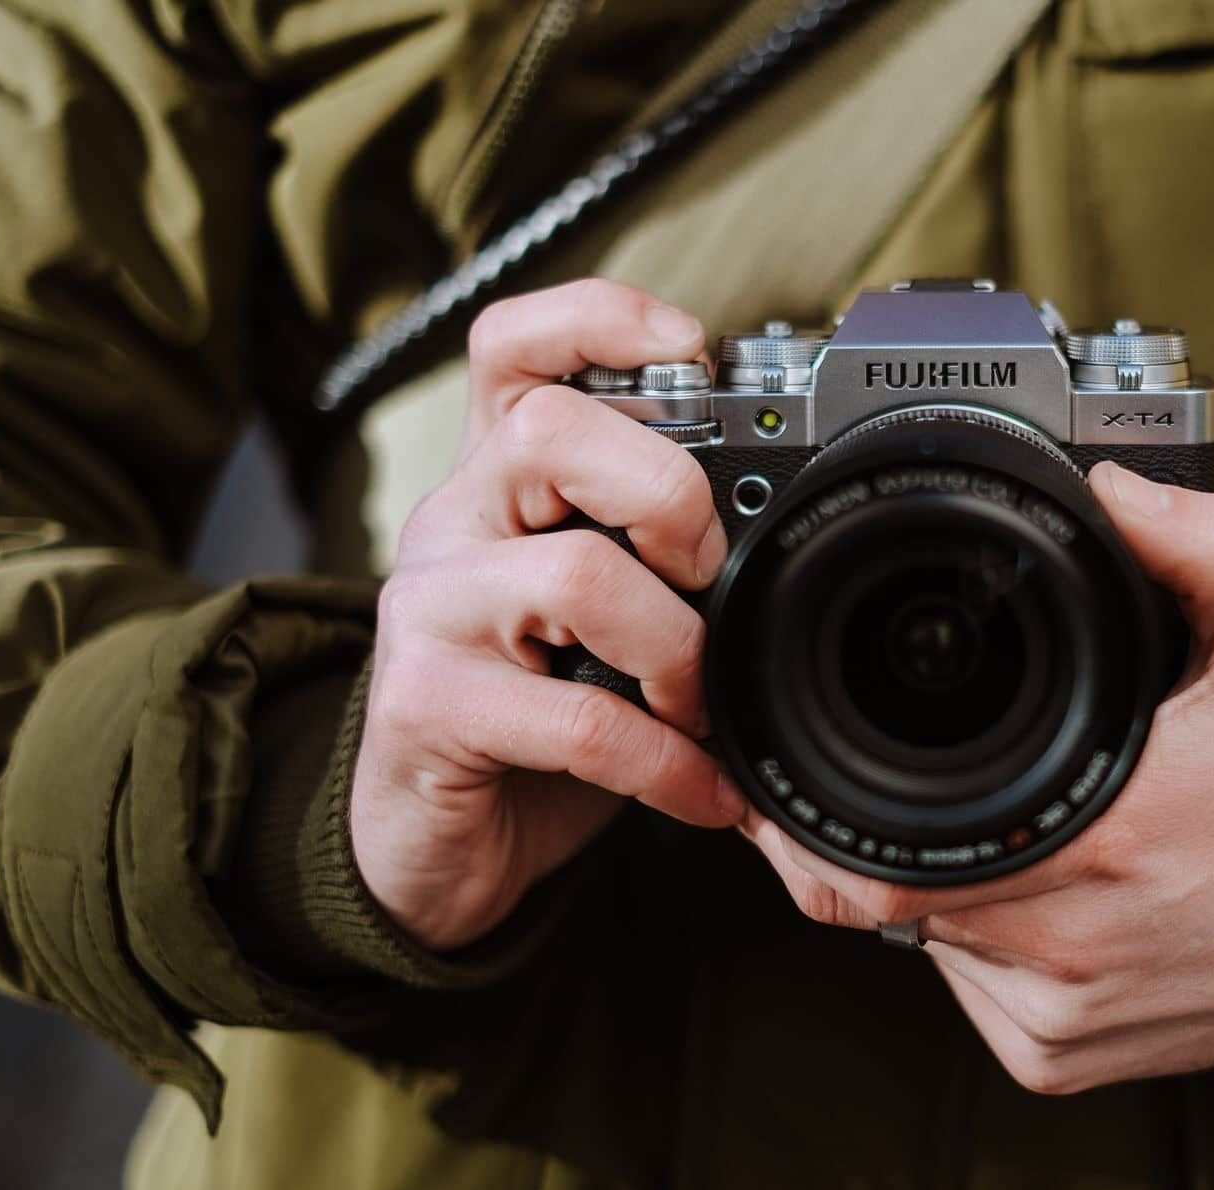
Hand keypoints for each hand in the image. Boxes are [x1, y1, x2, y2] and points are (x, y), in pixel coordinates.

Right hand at [352, 278, 743, 950]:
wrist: (430, 845)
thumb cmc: (533, 719)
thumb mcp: (597, 618)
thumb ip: (657, 560)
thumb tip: (789, 533)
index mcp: (498, 482)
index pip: (515, 350)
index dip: (599, 319)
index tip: (694, 347)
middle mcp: (453, 523)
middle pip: (549, 429)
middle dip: (666, 491)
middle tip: (706, 570)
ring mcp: (428, 610)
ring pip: (573, 573)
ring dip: (676, 647)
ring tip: (699, 703)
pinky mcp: (425, 704)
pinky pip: (578, 717)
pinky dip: (665, 761)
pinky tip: (702, 790)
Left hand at [744, 462, 1213, 1093]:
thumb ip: (1203, 547)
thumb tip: (1113, 484)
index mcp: (1108, 837)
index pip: (891, 849)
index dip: (817, 811)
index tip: (794, 766)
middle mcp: (1072, 942)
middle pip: (885, 898)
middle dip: (862, 827)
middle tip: (877, 771)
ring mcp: (1058, 1014)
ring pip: (917, 942)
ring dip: (924, 878)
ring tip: (986, 818)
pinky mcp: (1055, 1058)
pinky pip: (961, 987)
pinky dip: (963, 938)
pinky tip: (1017, 886)